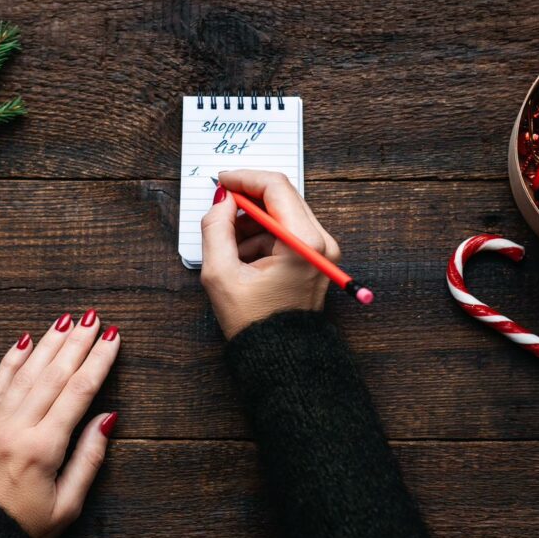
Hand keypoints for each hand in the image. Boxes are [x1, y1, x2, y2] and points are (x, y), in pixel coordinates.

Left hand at [0, 310, 120, 537]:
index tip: (112, 338)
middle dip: (77, 342)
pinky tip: (25, 340)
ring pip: (26, 372)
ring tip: (67, 320)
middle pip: (54, 374)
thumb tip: (107, 419)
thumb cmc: (20, 527)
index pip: (78, 392)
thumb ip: (89, 459)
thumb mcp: (67, 505)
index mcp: (43, 448)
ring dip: (49, 342)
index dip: (98, 361)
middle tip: (94, 318)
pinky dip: (12, 359)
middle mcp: (16, 428)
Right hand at [200, 170, 340, 338]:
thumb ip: (216, 228)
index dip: (244, 178)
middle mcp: (321, 241)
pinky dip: (262, 235)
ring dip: (253, 220)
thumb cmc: (255, 323)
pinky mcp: (316, 257)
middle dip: (247, 199)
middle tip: (220, 209)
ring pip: (283, 212)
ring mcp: (323, 249)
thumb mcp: (221, 274)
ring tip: (229, 247)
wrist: (282, 358)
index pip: (276, 187)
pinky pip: (287, 230)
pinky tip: (243, 258)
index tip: (221, 181)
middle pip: (282, 196)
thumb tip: (222, 200)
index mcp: (303, 242)